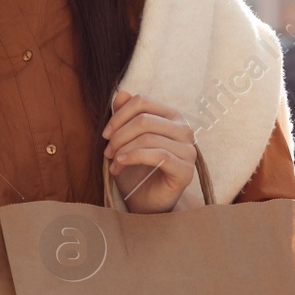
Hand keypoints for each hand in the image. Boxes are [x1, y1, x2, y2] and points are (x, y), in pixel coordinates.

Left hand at [101, 90, 198, 212]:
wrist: (146, 201)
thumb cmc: (137, 169)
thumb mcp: (125, 140)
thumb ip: (124, 116)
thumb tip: (122, 93)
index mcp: (171, 116)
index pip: (143, 101)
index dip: (119, 115)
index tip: (105, 134)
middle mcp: (184, 129)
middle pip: (144, 119)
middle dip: (119, 135)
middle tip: (107, 152)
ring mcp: (188, 150)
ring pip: (149, 137)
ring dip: (123, 150)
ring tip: (114, 163)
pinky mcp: (186, 170)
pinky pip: (158, 155)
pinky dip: (133, 158)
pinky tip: (120, 165)